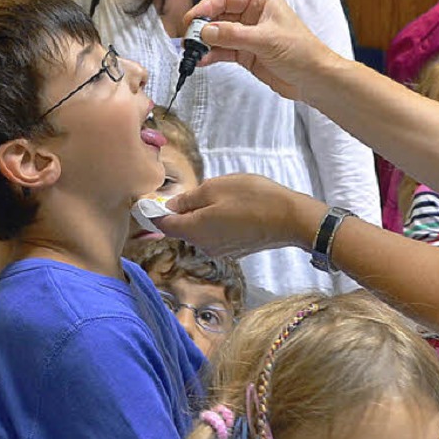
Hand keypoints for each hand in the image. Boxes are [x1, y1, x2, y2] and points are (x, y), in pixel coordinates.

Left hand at [159, 173, 324, 256]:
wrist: (290, 218)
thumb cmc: (253, 198)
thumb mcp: (216, 188)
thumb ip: (189, 198)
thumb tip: (171, 205)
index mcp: (194, 230)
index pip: (163, 225)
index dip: (153, 212)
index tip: (149, 201)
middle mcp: (203, 245)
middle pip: (182, 228)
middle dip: (182, 211)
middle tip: (194, 190)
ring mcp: (220, 250)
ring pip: (200, 231)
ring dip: (202, 215)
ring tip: (221, 197)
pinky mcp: (235, 249)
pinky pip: (216, 234)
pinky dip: (217, 222)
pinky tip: (233, 208)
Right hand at [183, 0, 338, 100]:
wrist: (314, 80)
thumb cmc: (301, 52)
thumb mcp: (265, 40)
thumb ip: (233, 35)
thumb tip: (206, 31)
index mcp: (261, 2)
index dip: (206, 7)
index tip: (191, 20)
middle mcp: (253, 16)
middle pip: (218, 16)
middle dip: (202, 26)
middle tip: (188, 38)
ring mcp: (249, 36)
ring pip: (219, 34)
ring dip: (204, 42)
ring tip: (191, 51)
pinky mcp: (247, 54)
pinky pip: (223, 51)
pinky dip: (212, 55)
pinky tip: (202, 60)